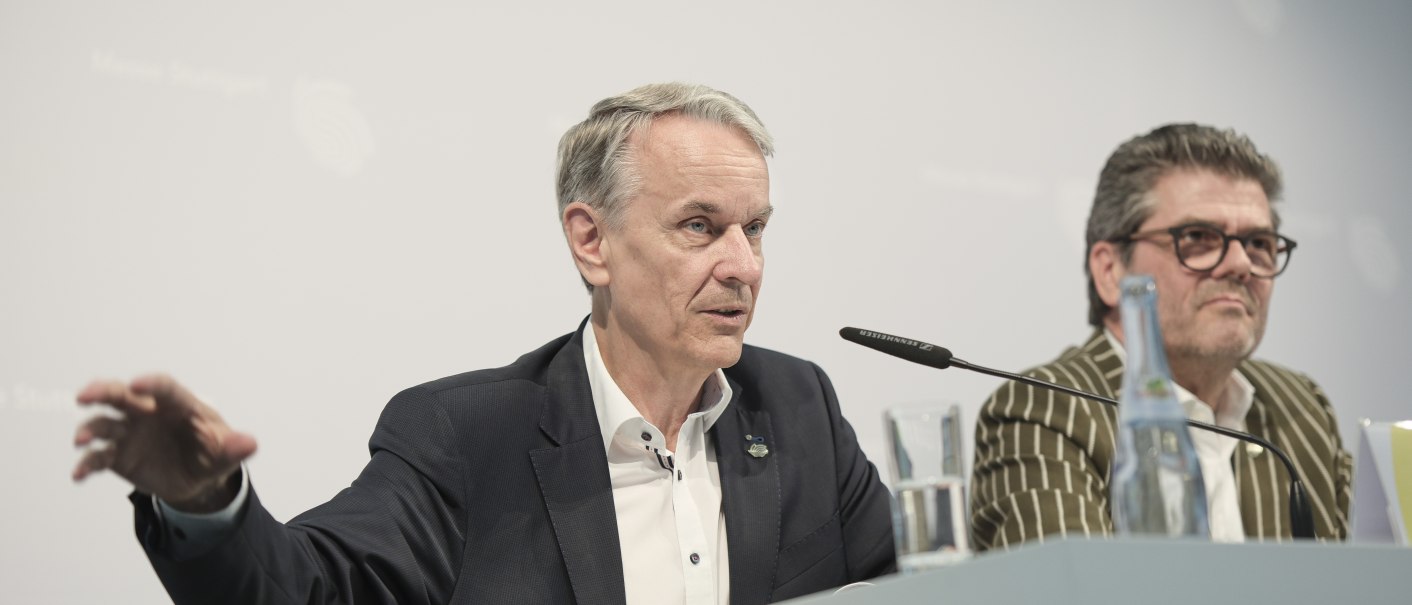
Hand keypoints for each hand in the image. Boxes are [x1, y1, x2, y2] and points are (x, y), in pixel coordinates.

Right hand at [73, 374, 256, 512]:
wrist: (198, 478)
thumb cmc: (214, 452)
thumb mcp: (227, 453)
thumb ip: (234, 448)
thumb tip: (250, 443)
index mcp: (178, 404)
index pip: (164, 388)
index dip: (151, 384)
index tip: (137, 384)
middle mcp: (148, 412)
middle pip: (121, 395)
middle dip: (102, 391)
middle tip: (85, 395)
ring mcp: (130, 432)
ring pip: (104, 423)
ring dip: (90, 429)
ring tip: (82, 440)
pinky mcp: (118, 456)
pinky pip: (98, 457)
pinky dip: (86, 464)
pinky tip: (78, 475)